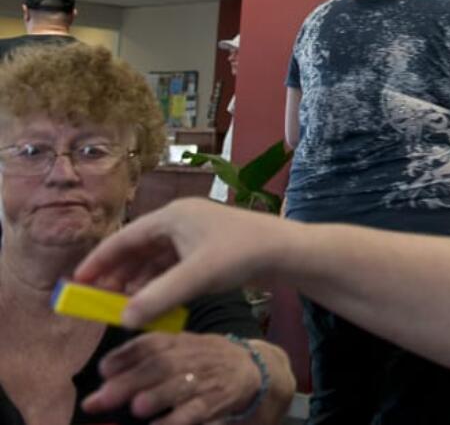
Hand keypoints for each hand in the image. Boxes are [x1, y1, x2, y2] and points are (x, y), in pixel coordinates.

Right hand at [74, 198, 288, 328]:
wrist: (286, 251)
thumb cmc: (242, 253)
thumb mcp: (196, 277)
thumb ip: (158, 297)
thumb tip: (123, 318)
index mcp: (173, 216)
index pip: (125, 237)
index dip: (100, 260)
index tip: (78, 281)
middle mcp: (181, 220)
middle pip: (138, 247)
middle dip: (118, 274)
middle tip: (97, 299)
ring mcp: (196, 234)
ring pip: (157, 258)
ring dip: (139, 281)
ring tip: (122, 305)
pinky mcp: (209, 249)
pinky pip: (174, 265)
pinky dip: (161, 282)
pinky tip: (153, 301)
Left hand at [82, 332, 262, 423]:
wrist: (249, 368)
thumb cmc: (200, 362)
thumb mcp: (177, 351)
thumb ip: (138, 367)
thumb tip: (98, 392)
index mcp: (176, 342)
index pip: (150, 343)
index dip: (126, 355)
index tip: (104, 370)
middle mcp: (190, 356)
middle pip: (159, 364)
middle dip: (130, 381)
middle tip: (103, 398)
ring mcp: (205, 378)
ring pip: (180, 384)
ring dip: (156, 396)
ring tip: (136, 408)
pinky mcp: (218, 399)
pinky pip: (197, 409)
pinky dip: (177, 419)